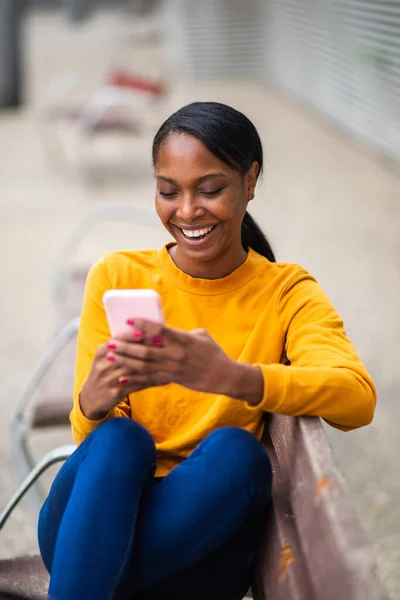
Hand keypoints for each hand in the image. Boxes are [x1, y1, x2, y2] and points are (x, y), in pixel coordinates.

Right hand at [79, 328, 169, 419]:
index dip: (130, 335)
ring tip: (166, 358)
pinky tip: (166, 379)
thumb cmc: (104, 372)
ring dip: (151, 364)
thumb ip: (119, 345)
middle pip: (126, 354)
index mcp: (101, 353)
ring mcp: (109, 380)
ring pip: (133, 370)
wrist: (92, 398)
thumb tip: (141, 329)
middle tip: (160, 341)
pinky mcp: (117, 392)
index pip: (116, 340)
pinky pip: (138, 385)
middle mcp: (103, 365)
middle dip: (143, 347)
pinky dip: (152, 381)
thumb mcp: (104, 357)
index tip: (145, 329)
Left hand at [107, 319, 236, 395]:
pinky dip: (134, 378)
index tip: (128, 320)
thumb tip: (167, 329)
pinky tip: (122, 376)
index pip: (159, 330)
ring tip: (111, 357)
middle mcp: (176, 354)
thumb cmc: (213, 352)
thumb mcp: (201, 336)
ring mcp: (173, 368)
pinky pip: (149, 379)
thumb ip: (182, 332)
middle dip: (126, 347)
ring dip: (125, 361)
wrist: (223, 376)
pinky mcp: (171, 379)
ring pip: (144, 366)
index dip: (142, 325)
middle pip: (146, 351)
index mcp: (183, 339)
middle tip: (111, 342)